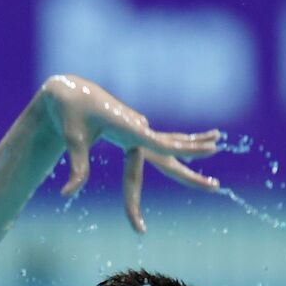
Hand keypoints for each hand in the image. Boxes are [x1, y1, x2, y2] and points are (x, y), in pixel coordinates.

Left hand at [39, 74, 220, 232]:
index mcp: (128, 127)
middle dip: (195, 151)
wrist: (71, 91)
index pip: (160, 143)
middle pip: (171, 145)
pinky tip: (198, 138)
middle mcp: (138, 125)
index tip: (206, 150)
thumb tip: (67, 193)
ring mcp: (139, 125)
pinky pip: (163, 137)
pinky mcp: (136, 126)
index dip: (183, 150)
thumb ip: (77, 169)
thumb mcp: (72, 140)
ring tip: (218, 138)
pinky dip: (181, 141)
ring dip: (194, 142)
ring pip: (172, 139)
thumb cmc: (71, 116)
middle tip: (217, 165)